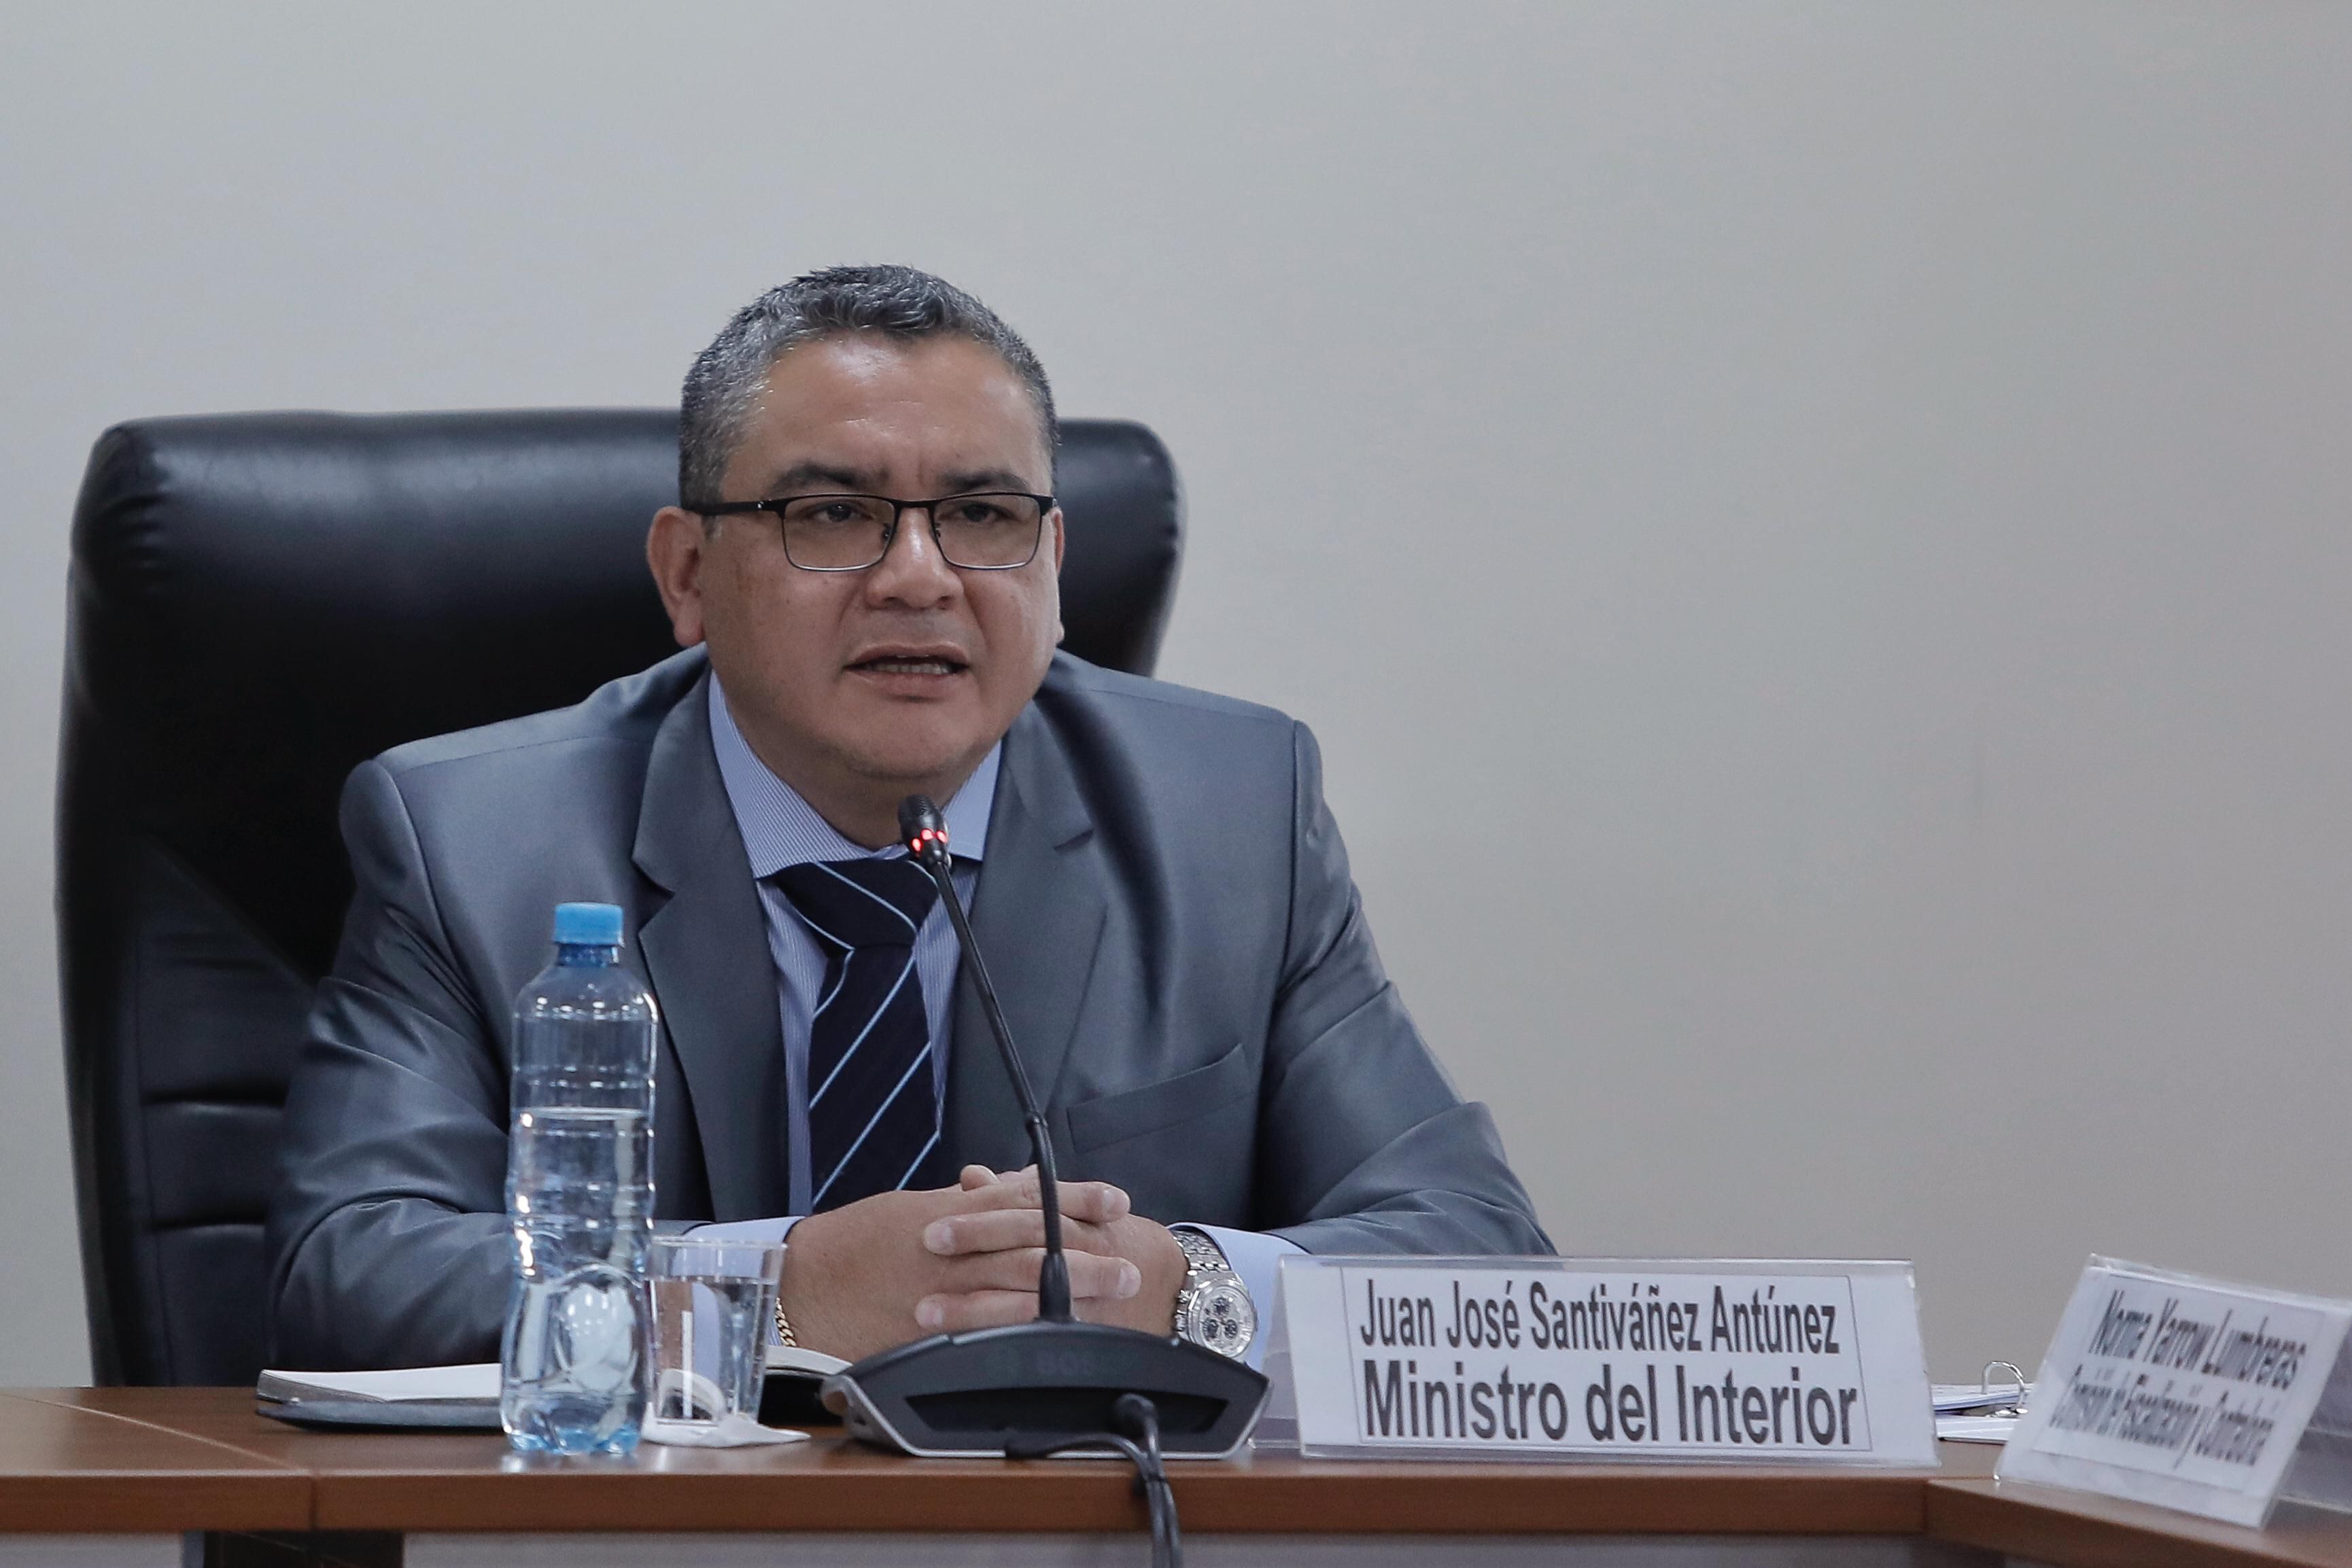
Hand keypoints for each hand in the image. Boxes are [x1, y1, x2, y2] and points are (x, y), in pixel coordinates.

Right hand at [776, 1168, 1146, 1360]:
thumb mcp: (914, 1208)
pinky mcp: (933, 1323)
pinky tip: (1056, 1332)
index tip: (1116, 1199)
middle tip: (1130, 1263)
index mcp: (953, 1210)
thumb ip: (962, 1203)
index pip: (1025, 1197)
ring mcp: (945, 1285)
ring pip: (1017, 1284)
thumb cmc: (860, 1241)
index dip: (1074, 1196)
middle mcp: (954, 1244)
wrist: (807, 1282)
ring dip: (1070, 1291)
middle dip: (1086, 1252)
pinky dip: (1022, 1325)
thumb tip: (1002, 1184)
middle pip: (1032, 1244)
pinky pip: (986, 1322)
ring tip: (1112, 1296)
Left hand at [918, 1166, 1186, 1337]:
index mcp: (1075, 1220)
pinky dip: (1001, 1343)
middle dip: (974, 1251)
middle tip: (927, 1252)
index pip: (1024, 1213)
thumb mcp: (1075, 1205)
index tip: (932, 1225)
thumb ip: (1021, 1192)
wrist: (1167, 1284)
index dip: (978, 1220)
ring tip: (926, 1313)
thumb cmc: (1112, 1238)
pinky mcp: (1075, 1334)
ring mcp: (1076, 1300)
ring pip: (1022, 1302)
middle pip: (1022, 1250)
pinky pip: (1035, 1339)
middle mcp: (1078, 1256)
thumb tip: (972, 1176)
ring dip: (972, 1308)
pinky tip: (964, 1351)